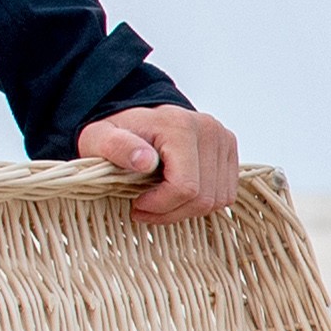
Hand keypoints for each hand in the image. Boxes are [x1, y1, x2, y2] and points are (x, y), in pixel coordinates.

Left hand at [82, 101, 242, 221]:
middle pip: (203, 198)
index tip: (136, 205)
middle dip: (171, 212)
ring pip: (217, 200)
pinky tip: (177, 193)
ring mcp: (224, 141)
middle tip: (144, 209)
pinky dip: (201, 202)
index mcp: (180, 127)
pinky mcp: (230, 152)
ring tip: (159, 201)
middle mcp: (210, 131)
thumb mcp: (100, 138)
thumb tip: (145, 161)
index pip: (185, 187)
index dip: (160, 206)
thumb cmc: (118, 131)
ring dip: (186, 210)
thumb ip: (117, 147)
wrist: (138, 118)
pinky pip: (225, 194)